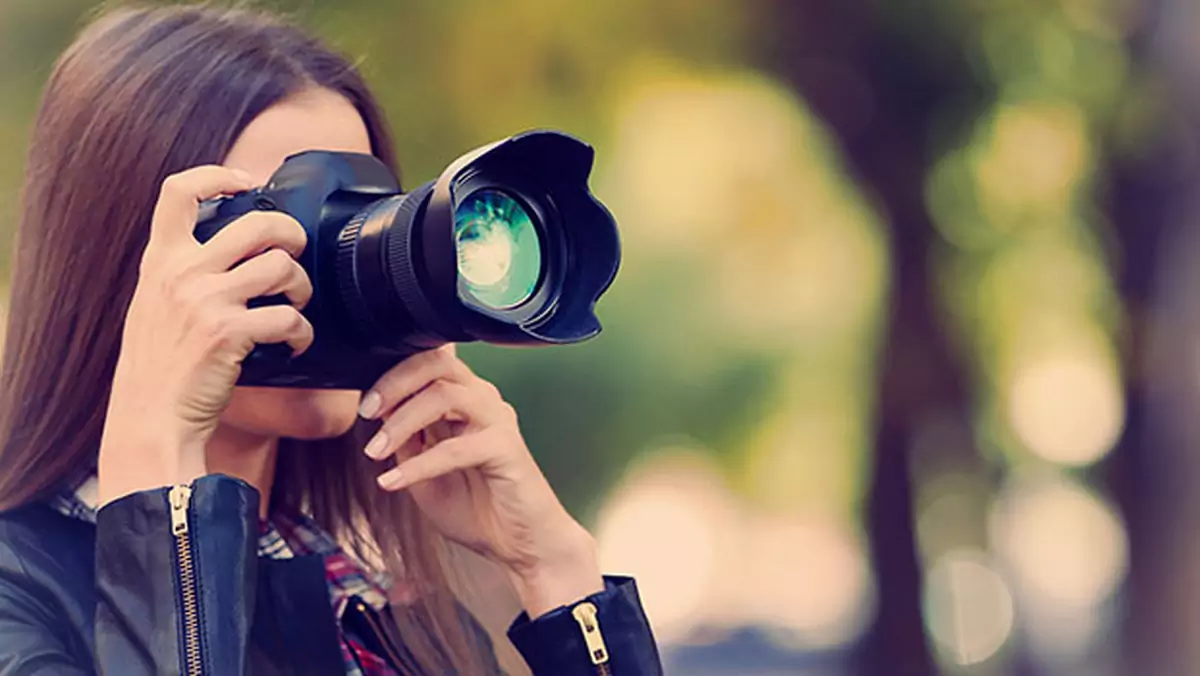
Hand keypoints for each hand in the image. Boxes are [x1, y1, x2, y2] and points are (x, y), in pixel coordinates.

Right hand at [98, 166, 313, 505]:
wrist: (149, 421)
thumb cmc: (157, 370)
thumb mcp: (153, 307)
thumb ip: (179, 274)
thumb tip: (223, 251)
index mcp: (159, 261)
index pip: (178, 191)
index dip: (217, 176)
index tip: (245, 182)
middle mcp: (181, 273)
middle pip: (256, 222)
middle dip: (291, 234)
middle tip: (297, 252)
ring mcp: (205, 301)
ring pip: (282, 266)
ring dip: (302, 286)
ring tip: (298, 303)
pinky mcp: (230, 333)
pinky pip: (289, 317)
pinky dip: (303, 332)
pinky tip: (297, 344)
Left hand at [360, 345, 603, 615]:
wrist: (518, 545)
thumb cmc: (475, 507)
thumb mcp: (421, 471)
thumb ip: (405, 439)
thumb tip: (377, 410)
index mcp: (463, 398)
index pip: (428, 362)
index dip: (391, 372)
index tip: (362, 400)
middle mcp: (483, 400)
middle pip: (438, 363)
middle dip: (394, 382)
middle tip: (366, 411)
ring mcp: (497, 420)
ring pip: (445, 395)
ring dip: (402, 421)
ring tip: (374, 451)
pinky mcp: (506, 448)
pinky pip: (455, 448)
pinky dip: (418, 465)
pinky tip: (392, 482)